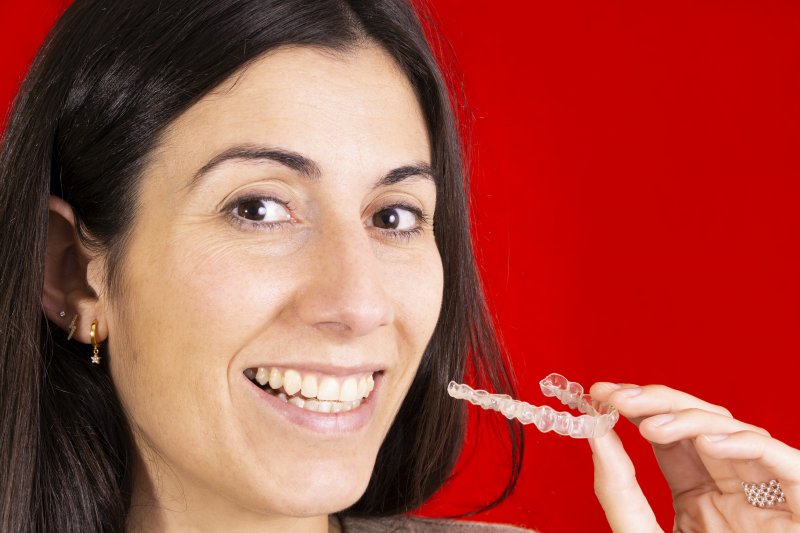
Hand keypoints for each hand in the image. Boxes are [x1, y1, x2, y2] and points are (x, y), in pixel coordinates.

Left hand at [586, 382, 799, 532]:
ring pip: (739, 435)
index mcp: (700, 497)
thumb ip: (618, 488)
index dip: (638, 408)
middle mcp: (735, 492)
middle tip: (616, 396)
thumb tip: (593, 432)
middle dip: (658, 402)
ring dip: (691, 419)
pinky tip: (706, 442)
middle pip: (702, 425)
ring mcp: (768, 500)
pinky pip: (787, 466)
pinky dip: (750, 446)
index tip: (599, 394)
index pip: (670, 437)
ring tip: (647, 424)